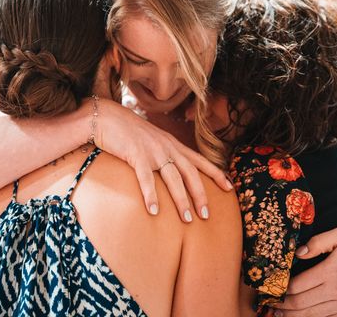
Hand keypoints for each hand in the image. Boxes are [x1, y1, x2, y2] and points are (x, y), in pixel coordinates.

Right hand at [95, 99, 233, 221]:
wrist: (107, 116)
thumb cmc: (127, 132)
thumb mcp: (151, 141)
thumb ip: (162, 154)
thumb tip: (168, 172)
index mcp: (172, 144)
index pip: (200, 160)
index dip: (216, 173)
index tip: (229, 188)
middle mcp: (167, 147)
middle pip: (191, 173)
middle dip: (201, 195)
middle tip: (206, 216)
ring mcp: (153, 151)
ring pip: (173, 178)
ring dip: (182, 200)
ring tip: (188, 220)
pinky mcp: (136, 154)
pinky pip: (146, 178)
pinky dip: (151, 195)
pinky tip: (154, 210)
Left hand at [272, 227, 336, 315]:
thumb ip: (317, 242)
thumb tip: (297, 253)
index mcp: (332, 271)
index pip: (298, 286)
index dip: (281, 289)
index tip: (269, 287)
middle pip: (301, 304)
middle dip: (282, 305)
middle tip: (267, 303)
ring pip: (313, 316)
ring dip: (293, 315)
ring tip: (278, 312)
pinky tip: (299, 316)